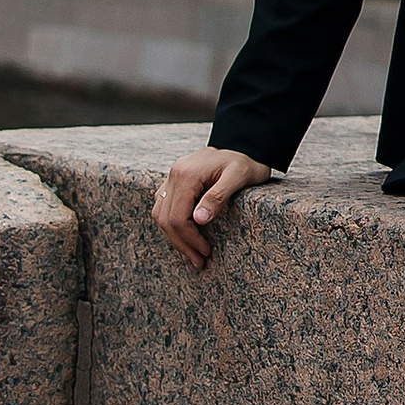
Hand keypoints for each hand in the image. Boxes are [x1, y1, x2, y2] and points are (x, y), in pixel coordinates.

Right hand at [152, 144, 274, 268]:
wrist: (243, 142)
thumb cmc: (245, 161)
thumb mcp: (238, 177)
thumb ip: (218, 197)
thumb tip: (199, 220)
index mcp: (186, 175)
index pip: (177, 217)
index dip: (190, 239)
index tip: (205, 252)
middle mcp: (173, 175)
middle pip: (165, 219)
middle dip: (181, 244)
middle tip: (199, 261)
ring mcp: (171, 177)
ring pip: (160, 214)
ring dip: (174, 237)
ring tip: (192, 254)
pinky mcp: (174, 180)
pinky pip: (163, 206)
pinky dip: (170, 223)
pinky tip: (184, 235)